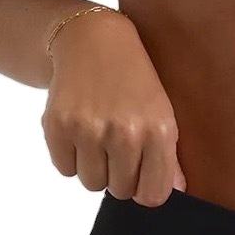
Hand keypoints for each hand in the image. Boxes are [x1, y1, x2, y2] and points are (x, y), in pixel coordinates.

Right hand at [41, 8, 185, 206]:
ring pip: (92, 183)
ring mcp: (89, 130)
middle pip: (121, 191)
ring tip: (101, 133)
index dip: (147, 188)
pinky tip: (81, 127)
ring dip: (96, 166)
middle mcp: (125, 132)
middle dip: (121, 173)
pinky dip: (71, 156)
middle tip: (121, 142)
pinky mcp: (58, 127)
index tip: (144, 174)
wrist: (96, 40)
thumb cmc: (136, 77)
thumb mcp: (163, 108)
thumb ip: (169, 153)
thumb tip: (176, 190)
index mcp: (158, 129)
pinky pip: (65, 169)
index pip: (153, 195)